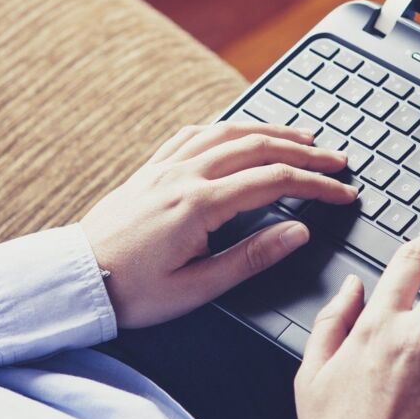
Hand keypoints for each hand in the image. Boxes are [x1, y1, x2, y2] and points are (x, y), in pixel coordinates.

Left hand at [79, 122, 357, 327]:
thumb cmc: (133, 292)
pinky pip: (194, 133)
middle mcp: (184, 175)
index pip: (274, 181)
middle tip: (336, 159)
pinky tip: (238, 131)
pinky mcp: (150, 169)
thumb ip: (252, 257)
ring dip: (270, 130)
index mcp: (199, 205)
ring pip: (228, 132)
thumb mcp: (197, 287)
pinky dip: (226, 127)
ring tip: (302, 136)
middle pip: (258, 147)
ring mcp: (165, 167)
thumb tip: (297, 231)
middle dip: (304, 151)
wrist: (75, 281)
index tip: (343, 193)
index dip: (316, 185)